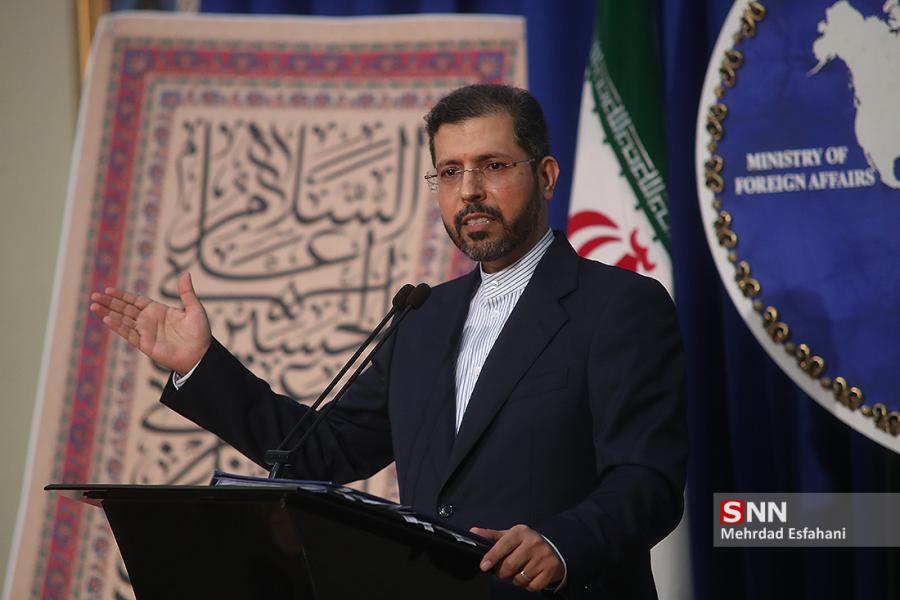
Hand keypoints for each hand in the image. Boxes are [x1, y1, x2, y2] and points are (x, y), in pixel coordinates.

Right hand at [90, 272, 211, 374]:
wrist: (200, 354)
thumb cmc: (199, 333)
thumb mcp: (194, 309)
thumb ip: (187, 293)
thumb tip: (185, 273)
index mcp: (158, 310)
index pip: (136, 301)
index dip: (122, 295)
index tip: (108, 289)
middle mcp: (149, 320)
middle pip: (125, 309)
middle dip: (109, 302)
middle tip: (94, 295)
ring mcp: (146, 332)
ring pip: (122, 320)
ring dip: (108, 313)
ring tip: (93, 305)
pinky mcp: (145, 344)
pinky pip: (128, 334)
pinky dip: (118, 327)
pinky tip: (107, 319)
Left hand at [470, 524, 564, 591]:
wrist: (553, 549)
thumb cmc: (526, 543)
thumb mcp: (510, 536)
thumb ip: (492, 536)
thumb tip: (473, 532)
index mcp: (520, 532)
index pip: (503, 544)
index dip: (492, 556)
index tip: (484, 566)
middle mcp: (533, 542)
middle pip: (509, 566)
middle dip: (502, 573)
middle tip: (504, 570)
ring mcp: (544, 555)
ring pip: (520, 578)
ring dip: (516, 580)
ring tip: (519, 571)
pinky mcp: (551, 568)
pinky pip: (532, 586)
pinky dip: (528, 585)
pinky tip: (530, 576)